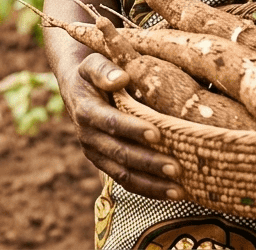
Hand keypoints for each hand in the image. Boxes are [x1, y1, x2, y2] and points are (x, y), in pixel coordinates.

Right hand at [59, 52, 182, 199]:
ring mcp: (96, 153)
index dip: (133, 129)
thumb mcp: (93, 62)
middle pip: (120, 153)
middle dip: (149, 163)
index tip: (157, 134)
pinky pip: (126, 180)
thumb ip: (104, 69)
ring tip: (179, 191)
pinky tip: (171, 193)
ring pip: (123, 174)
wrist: (76, 86)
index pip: (111, 123)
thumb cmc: (92, 71)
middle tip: (177, 168)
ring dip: (152, 184)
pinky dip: (148, 189)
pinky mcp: (104, 163)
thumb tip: (121, 79)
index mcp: (86, 111)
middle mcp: (88, 137)